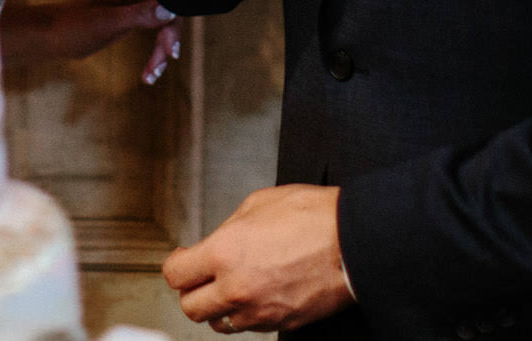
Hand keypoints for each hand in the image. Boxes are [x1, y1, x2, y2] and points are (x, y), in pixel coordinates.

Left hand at [0, 0, 181, 81]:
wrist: (55, 35)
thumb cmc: (74, 24)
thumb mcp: (107, 21)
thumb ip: (139, 14)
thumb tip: (170, 11)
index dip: (172, 17)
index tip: (169, 46)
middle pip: (169, 7)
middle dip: (168, 37)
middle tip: (165, 59)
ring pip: (166, 21)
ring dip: (163, 49)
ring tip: (153, 74)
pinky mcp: (138, 11)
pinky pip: (158, 29)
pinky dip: (157, 51)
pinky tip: (151, 72)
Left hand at [164, 185, 352, 332]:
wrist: (355, 242)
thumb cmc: (314, 217)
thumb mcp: (259, 204)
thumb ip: (229, 228)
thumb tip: (218, 241)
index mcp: (225, 253)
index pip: (177, 275)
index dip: (176, 265)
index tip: (182, 259)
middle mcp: (237, 288)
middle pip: (191, 308)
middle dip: (191, 291)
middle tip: (199, 277)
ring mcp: (259, 311)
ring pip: (219, 323)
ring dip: (218, 306)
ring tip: (229, 287)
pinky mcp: (280, 323)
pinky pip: (249, 327)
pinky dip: (245, 314)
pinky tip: (255, 294)